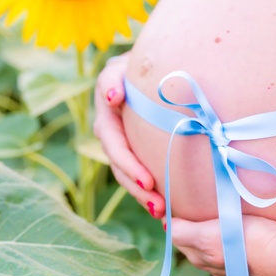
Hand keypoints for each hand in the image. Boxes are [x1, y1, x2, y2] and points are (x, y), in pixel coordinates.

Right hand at [93, 53, 164, 217]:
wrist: (157, 66)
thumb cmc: (144, 62)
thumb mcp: (127, 64)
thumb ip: (114, 78)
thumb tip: (111, 98)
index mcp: (107, 111)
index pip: (114, 141)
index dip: (127, 162)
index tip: (148, 181)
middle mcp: (111, 130)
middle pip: (120, 166)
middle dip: (137, 186)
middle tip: (158, 205)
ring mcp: (123, 143)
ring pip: (129, 176)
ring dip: (144, 196)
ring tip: (163, 213)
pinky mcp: (137, 152)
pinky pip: (141, 176)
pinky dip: (152, 193)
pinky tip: (169, 211)